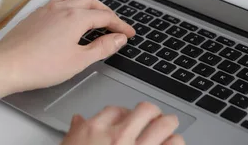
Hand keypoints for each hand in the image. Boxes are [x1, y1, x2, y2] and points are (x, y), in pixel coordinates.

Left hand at [0, 0, 135, 92]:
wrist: (8, 66)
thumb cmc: (40, 66)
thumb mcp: (78, 60)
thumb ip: (102, 47)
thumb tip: (118, 39)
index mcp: (74, 17)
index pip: (105, 16)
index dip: (120, 24)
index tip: (128, 33)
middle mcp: (60, 8)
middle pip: (90, 1)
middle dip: (106, 11)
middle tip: (114, 24)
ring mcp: (45, 9)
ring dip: (86, 4)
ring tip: (93, 16)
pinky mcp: (34, 15)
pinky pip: (57, 1)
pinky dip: (69, 5)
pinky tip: (68, 17)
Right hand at [61, 103, 183, 144]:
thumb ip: (76, 132)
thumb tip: (78, 121)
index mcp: (96, 130)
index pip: (117, 110)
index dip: (125, 112)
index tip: (127, 117)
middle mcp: (119, 137)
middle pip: (146, 111)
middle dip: (154, 114)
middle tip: (156, 119)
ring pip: (166, 127)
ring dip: (170, 130)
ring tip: (170, 133)